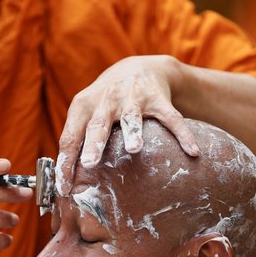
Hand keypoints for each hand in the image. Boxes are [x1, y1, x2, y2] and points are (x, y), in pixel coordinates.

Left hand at [57, 55, 199, 195]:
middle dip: (94, 144)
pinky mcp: (158, 99)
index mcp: (84, 107)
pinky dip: (182, 134)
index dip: (66, 162)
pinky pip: (171, 118)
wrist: (138, 68)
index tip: (63, 188)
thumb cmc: (105, 102)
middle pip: (98, 124)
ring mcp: (133, 98)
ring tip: (134, 149)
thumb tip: (63, 180)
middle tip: (90, 163)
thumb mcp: (86, 112)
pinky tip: (192, 152)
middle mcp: (106, 101)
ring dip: (133, 132)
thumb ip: (76, 139)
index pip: (70, 137)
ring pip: (132, 118)